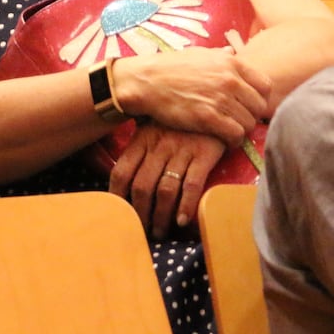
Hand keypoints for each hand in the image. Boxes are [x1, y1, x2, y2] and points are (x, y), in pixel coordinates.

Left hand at [108, 123, 224, 237]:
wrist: (216, 102)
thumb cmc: (183, 120)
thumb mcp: (156, 126)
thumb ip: (143, 149)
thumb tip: (127, 180)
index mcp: (143, 139)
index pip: (122, 172)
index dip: (117, 197)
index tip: (119, 214)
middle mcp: (160, 145)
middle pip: (142, 186)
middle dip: (140, 214)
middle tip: (142, 231)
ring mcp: (182, 150)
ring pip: (165, 190)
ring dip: (161, 216)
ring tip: (160, 232)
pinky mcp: (205, 153)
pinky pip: (192, 184)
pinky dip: (186, 205)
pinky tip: (182, 220)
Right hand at [112, 48, 270, 145]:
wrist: (147, 81)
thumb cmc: (172, 67)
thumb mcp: (201, 53)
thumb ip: (221, 55)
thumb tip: (233, 52)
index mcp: (232, 63)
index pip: (265, 86)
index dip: (260, 99)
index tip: (250, 106)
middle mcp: (231, 80)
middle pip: (259, 107)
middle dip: (252, 117)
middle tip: (240, 122)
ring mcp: (220, 99)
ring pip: (249, 123)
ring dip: (242, 130)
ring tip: (231, 132)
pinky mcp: (208, 117)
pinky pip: (235, 134)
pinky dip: (233, 141)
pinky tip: (226, 140)